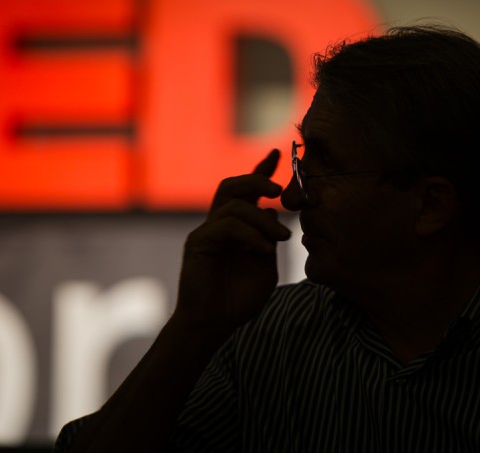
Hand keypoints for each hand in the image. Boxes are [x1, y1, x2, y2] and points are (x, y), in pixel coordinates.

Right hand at [175, 149, 290, 336]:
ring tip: (281, 237)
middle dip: (257, 179)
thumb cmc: (238, 300)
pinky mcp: (198, 243)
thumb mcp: (265, 267)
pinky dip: (250, 235)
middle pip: (232, 186)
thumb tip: (273, 213)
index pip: (246, 192)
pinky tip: (264, 250)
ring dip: (263, 219)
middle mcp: (218, 225)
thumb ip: (268, 239)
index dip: (261, 170)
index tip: (277, 154)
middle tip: (279, 190)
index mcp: (235, 228)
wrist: (214, 325)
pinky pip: (226, 226)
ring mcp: (206, 233)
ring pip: (234, 205)